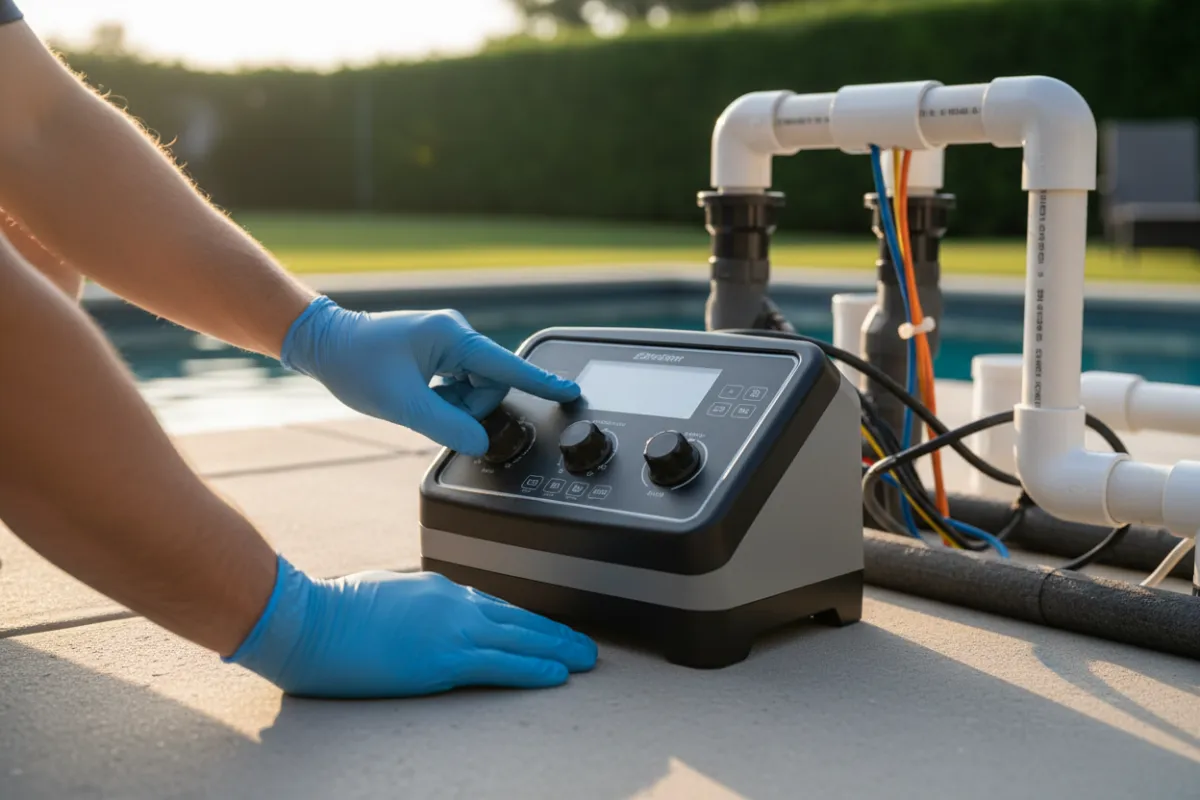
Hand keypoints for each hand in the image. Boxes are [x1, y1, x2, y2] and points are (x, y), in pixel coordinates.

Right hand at [226, 556, 597, 698]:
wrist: (308, 619)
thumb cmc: (333, 609)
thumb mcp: (386, 594)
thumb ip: (416, 604)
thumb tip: (424, 618)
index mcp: (439, 589)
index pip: (496, 607)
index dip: (527, 622)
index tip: (547, 631)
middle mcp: (453, 604)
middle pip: (519, 619)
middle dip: (556, 633)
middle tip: (585, 646)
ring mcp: (451, 630)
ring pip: (520, 639)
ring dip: (558, 650)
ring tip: (584, 660)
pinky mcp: (443, 660)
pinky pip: (501, 664)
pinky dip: (534, 668)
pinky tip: (556, 674)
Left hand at [280, 297, 578, 454]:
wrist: (324, 344)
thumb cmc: (356, 364)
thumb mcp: (401, 404)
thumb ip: (446, 426)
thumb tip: (480, 442)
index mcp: (452, 336)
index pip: (507, 367)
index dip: (541, 384)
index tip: (571, 392)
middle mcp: (456, 334)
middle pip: (489, 385)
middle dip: (467, 408)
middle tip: (428, 411)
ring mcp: (448, 341)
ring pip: (474, 388)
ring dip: (452, 404)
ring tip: (416, 401)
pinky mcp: (440, 351)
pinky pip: (459, 384)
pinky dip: (444, 398)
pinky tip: (418, 396)